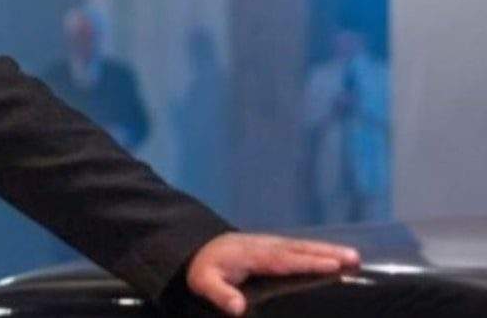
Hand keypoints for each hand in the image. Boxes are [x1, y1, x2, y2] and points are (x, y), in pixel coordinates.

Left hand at [186, 232, 359, 315]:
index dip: (308, 263)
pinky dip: (317, 250)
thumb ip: (221, 294)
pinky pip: (298, 247)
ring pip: (302, 246)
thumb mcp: (204, 283)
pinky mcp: (272, 247)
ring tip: (354, 256)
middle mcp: (264, 246)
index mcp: (251, 255)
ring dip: (327, 249)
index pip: (284, 260)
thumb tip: (238, 308)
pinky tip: (334, 255)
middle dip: (327, 253)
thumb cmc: (203, 269)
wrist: (197, 249)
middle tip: (354, 258)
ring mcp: (269, 244)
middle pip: (299, 249)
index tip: (332, 265)